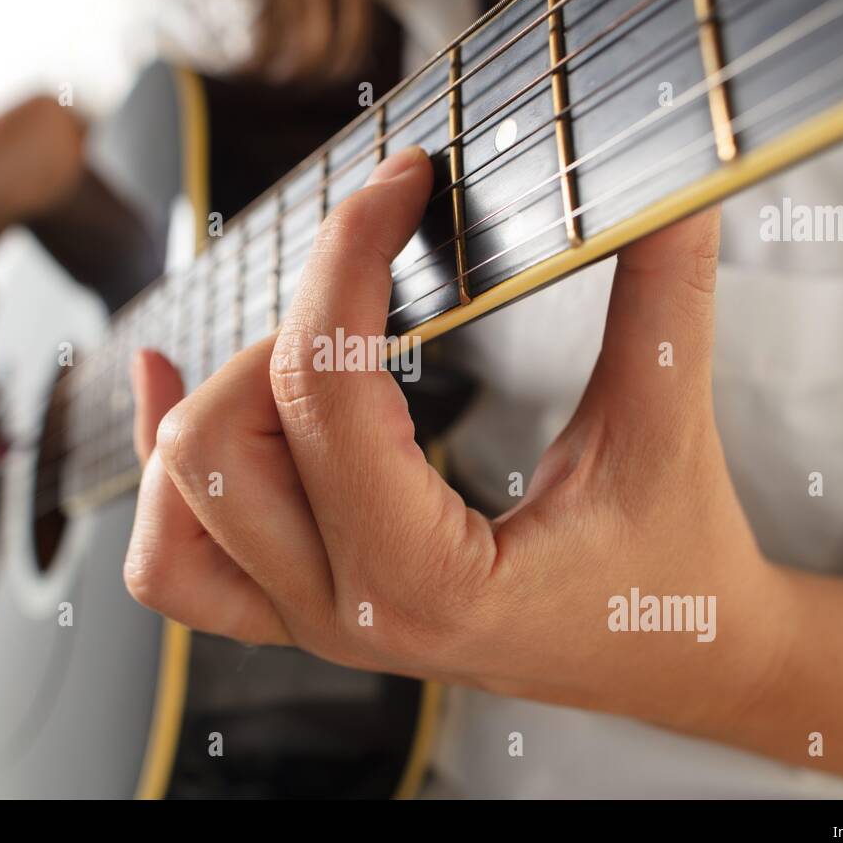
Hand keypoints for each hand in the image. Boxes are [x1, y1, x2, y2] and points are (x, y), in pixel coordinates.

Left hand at [125, 145, 781, 725]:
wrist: (678, 662)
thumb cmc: (673, 564)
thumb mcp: (664, 427)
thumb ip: (662, 294)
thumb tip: (671, 184)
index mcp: (430, 579)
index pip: (324, 390)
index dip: (349, 254)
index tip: (401, 180)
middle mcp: (349, 613)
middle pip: (217, 444)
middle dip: (286, 335)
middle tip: (375, 292)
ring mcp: (313, 620)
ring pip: (176, 504)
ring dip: (217, 399)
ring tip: (294, 344)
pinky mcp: (302, 610)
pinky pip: (177, 558)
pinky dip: (164, 473)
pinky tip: (175, 386)